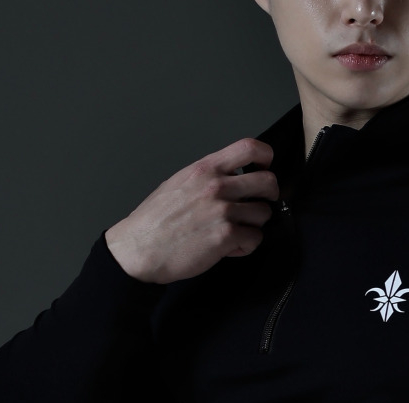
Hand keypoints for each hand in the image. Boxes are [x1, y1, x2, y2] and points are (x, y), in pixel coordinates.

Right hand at [103, 136, 278, 283]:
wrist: (140, 248)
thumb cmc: (155, 220)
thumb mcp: (179, 183)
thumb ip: (207, 177)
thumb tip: (231, 177)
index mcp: (205, 168)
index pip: (250, 148)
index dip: (265, 159)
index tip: (262, 170)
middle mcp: (217, 186)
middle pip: (268, 182)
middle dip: (268, 196)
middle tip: (257, 205)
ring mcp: (223, 211)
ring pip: (264, 213)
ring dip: (254, 225)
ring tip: (236, 231)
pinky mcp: (226, 236)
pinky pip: (255, 239)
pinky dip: (245, 246)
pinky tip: (229, 247)